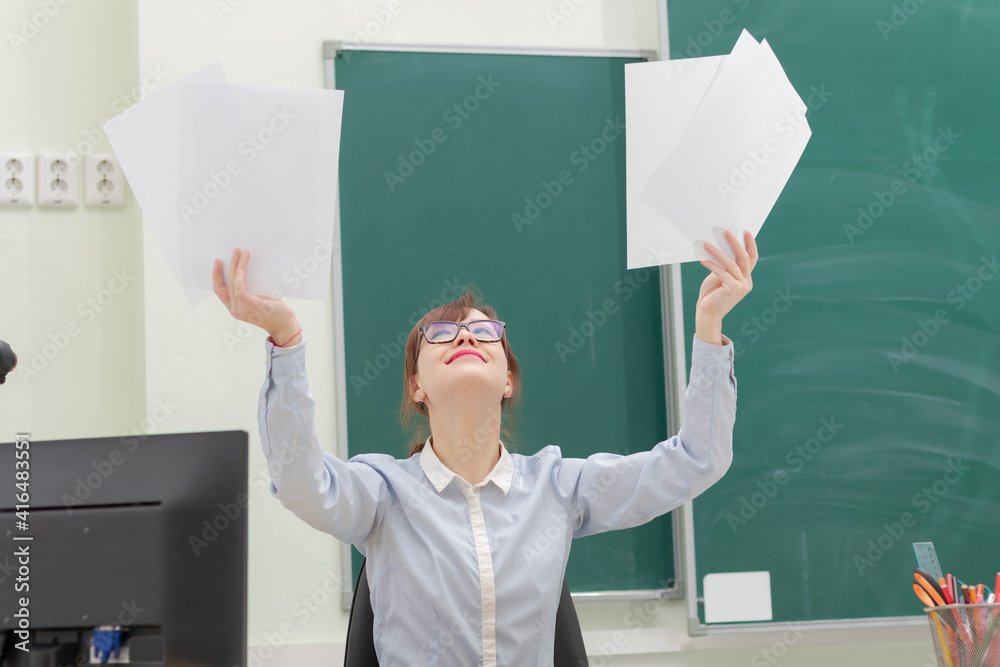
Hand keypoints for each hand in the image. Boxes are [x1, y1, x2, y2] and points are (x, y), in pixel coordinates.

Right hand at [212, 247, 299, 343]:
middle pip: (225, 283)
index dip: (216, 274)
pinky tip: (242, 268)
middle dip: (229, 264)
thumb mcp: (258, 298)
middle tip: (234, 250)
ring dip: (236, 265)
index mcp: (234, 307)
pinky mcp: (251, 306)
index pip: (219, 290)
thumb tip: (246, 269)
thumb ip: (250, 289)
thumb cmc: (274, 310)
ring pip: (233, 283)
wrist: (285, 324)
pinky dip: (239, 277)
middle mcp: (235, 310)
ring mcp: (242, 309)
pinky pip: (240, 289)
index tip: (218, 261)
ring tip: (242, 253)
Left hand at [695, 230, 757, 344]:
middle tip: (727, 232)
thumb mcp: (719, 276)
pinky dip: (711, 264)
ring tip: (707, 244)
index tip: (746, 232)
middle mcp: (746, 282)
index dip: (750, 245)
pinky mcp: (733, 289)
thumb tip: (721, 247)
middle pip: (744, 258)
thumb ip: (724, 265)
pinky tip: (703, 259)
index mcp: (745, 278)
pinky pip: (721, 272)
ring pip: (731, 264)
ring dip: (718, 252)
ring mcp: (741, 286)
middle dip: (735, 243)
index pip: (751, 258)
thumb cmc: (711, 294)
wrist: (707, 313)